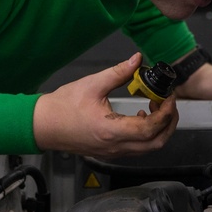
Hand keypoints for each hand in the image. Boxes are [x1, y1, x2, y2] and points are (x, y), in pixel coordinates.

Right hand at [32, 52, 177, 157]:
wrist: (43, 125)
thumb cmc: (62, 107)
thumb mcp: (93, 84)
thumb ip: (119, 72)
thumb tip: (137, 60)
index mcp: (112, 130)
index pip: (150, 128)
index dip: (165, 113)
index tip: (168, 97)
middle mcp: (115, 146)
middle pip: (156, 143)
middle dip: (168, 123)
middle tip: (169, 103)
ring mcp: (112, 152)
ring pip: (148, 148)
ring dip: (158, 129)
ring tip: (155, 107)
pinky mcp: (109, 152)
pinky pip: (136, 148)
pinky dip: (146, 134)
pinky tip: (140, 116)